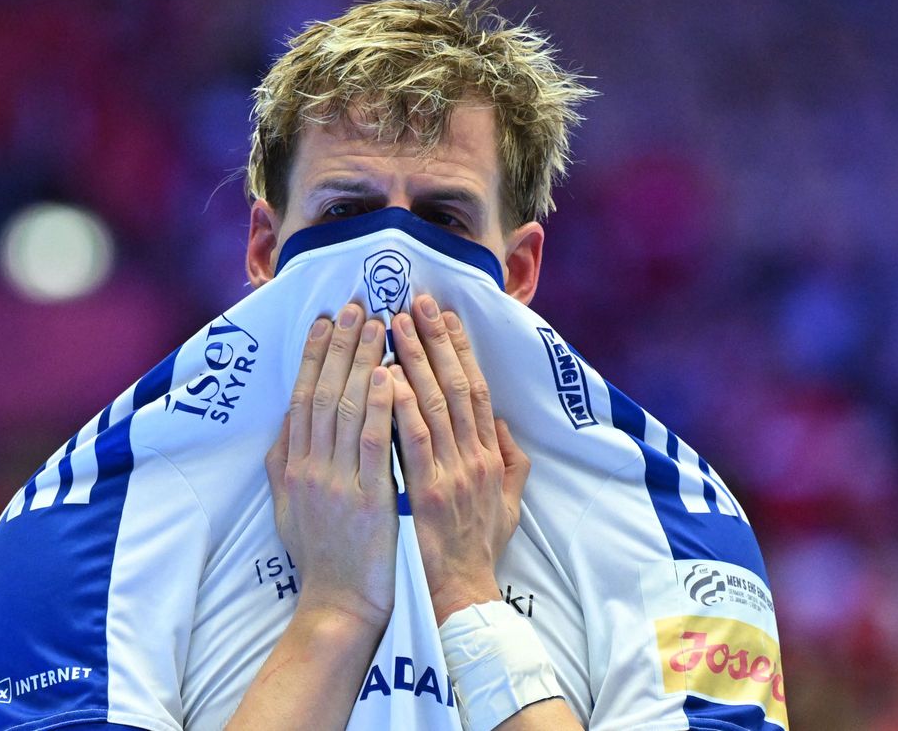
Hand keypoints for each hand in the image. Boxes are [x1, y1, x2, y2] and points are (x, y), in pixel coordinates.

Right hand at [265, 303, 397, 628]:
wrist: (338, 604)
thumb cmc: (321, 555)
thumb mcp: (288, 505)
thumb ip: (287, 462)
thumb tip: (289, 419)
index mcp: (292, 466)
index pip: (302, 397)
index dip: (314, 355)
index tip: (326, 320)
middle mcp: (309, 467)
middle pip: (323, 393)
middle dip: (340, 345)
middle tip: (355, 306)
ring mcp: (337, 482)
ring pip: (348, 409)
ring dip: (363, 362)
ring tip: (379, 324)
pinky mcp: (368, 498)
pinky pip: (374, 443)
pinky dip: (381, 406)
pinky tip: (389, 374)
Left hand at [390, 294, 530, 624]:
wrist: (461, 596)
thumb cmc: (478, 552)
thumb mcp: (509, 506)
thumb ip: (510, 464)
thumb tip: (504, 427)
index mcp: (490, 457)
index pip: (477, 389)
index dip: (460, 349)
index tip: (443, 315)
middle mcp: (474, 457)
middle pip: (457, 384)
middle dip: (435, 339)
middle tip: (415, 300)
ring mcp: (451, 473)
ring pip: (434, 403)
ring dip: (414, 359)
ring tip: (393, 323)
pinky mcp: (426, 492)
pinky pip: (413, 439)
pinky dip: (401, 404)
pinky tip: (386, 374)